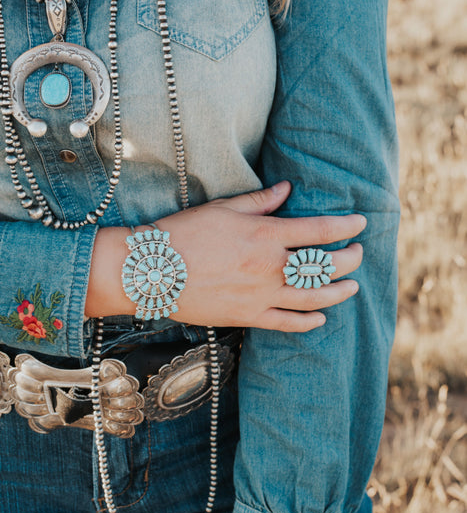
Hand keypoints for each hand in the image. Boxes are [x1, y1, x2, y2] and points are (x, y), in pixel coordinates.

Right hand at [156, 181, 365, 331]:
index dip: (345, 227)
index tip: (360, 223)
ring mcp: (261, 295)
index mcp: (265, 235)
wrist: (151, 271)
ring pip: (313, 298)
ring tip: (352, 287)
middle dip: (349, 260)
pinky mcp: (248, 316)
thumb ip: (260, 201)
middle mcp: (270, 267)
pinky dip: (308, 322)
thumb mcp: (223, 208)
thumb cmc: (184, 233)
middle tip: (358, 254)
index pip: (319, 231)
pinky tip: (320, 318)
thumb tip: (287, 189)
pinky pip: (287, 323)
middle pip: (324, 266)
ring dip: (339, 292)